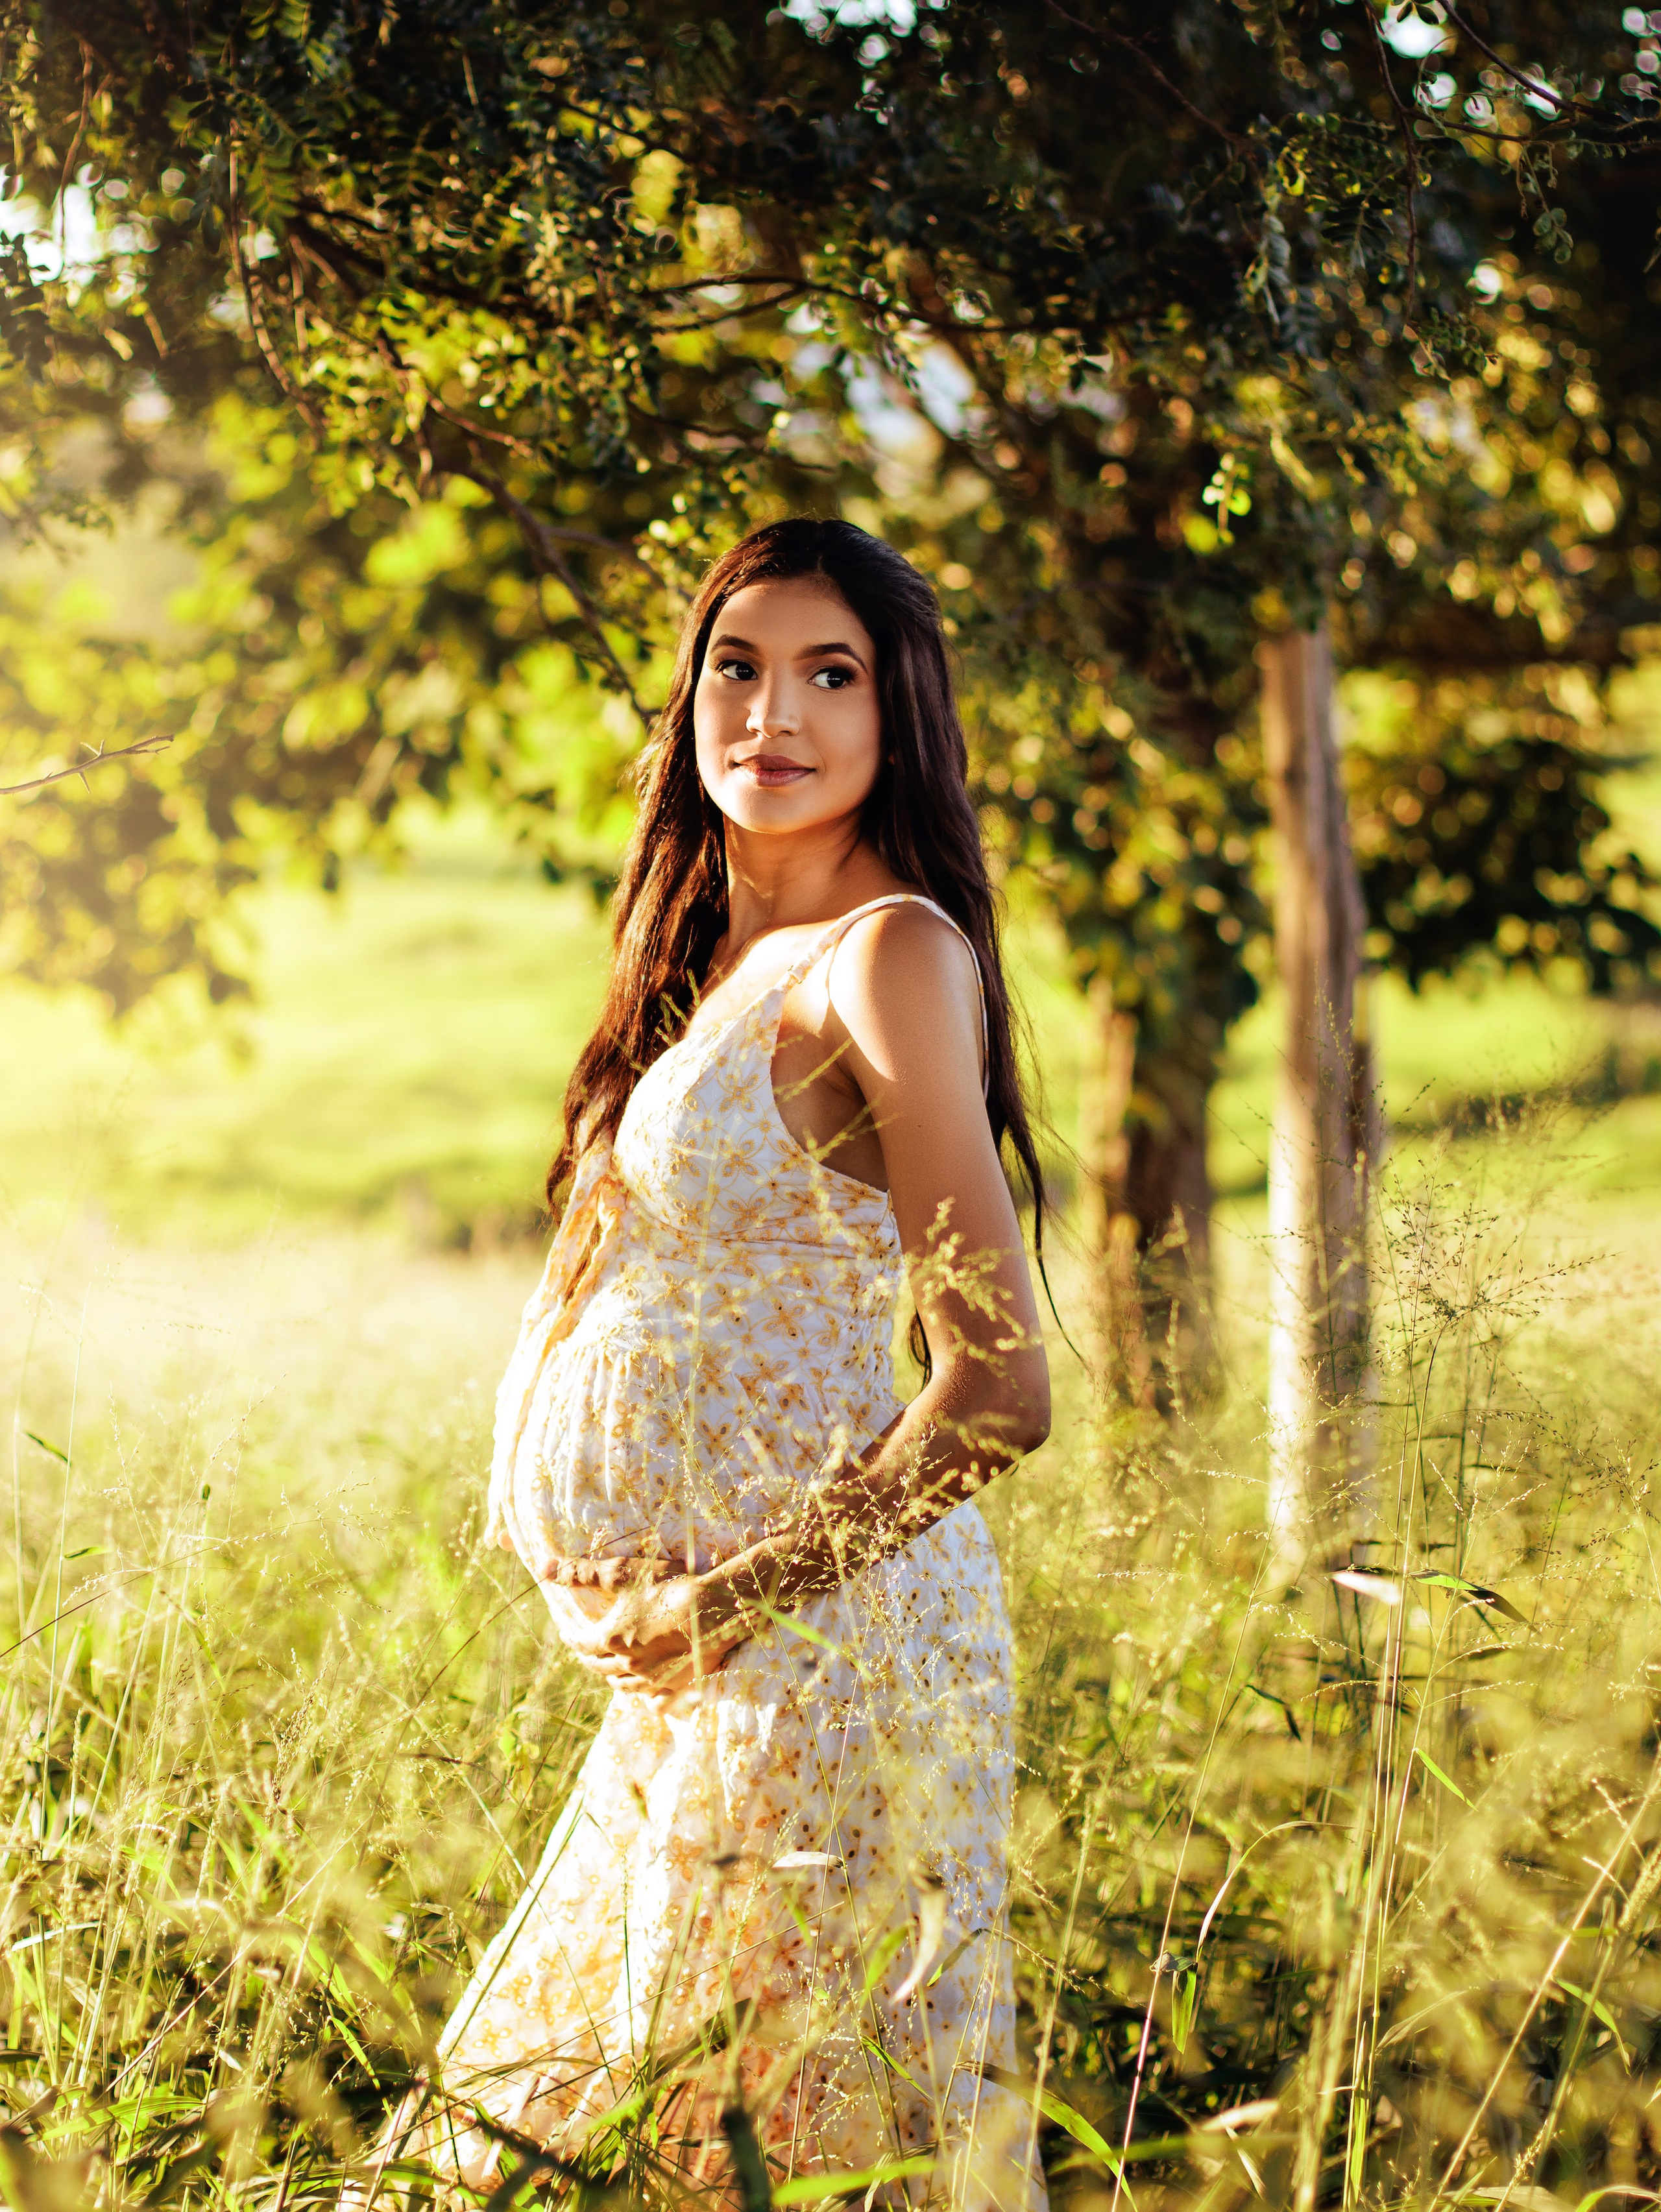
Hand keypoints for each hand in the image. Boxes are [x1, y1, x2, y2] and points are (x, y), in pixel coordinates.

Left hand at [542, 1567, 749, 1695]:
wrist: (716, 1607)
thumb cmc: (670, 1585)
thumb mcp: (623, 1573)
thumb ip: (582, 1572)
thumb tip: (544, 1569)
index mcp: (612, 1640)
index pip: (581, 1643)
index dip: (570, 1637)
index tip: (565, 1631)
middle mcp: (629, 1665)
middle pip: (600, 1667)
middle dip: (588, 1658)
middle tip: (585, 1650)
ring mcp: (655, 1680)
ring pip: (625, 1687)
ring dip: (614, 1677)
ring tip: (613, 1668)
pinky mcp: (679, 1687)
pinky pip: (655, 1702)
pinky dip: (647, 1698)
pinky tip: (648, 1691)